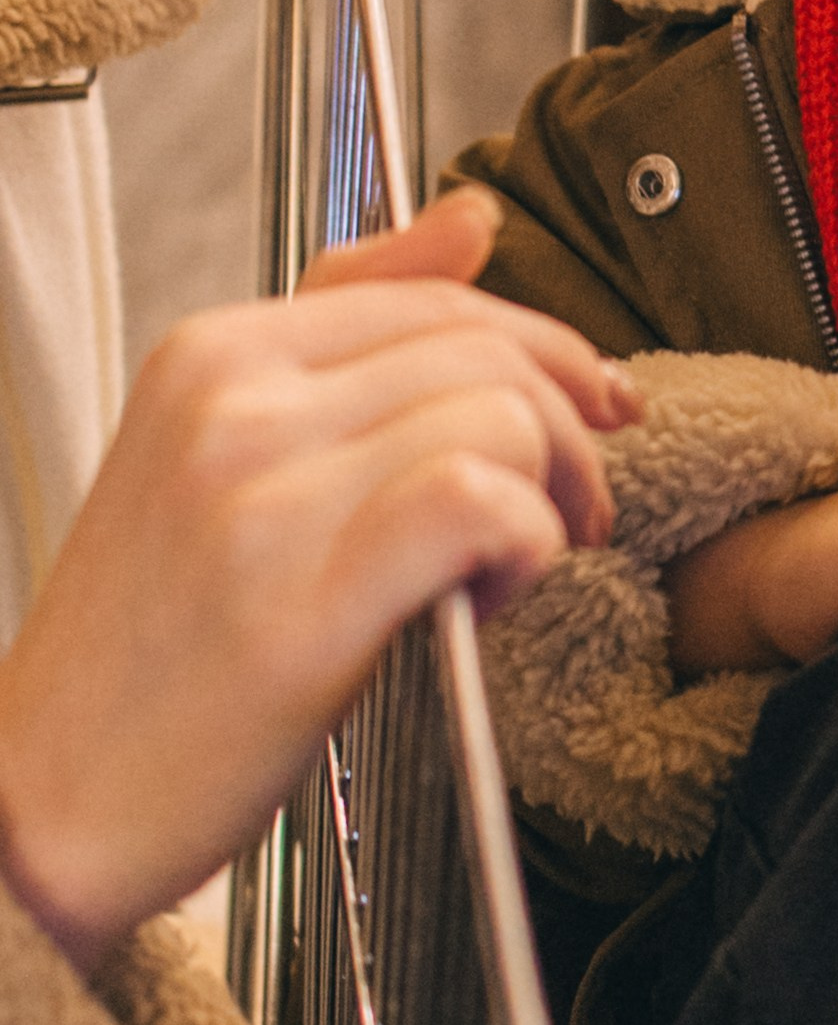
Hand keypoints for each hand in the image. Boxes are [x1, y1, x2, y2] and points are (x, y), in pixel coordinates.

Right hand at [0, 191, 639, 971]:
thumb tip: (476, 221)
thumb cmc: (151, 653)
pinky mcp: (298, 599)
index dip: (546, 350)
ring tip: (511, 569)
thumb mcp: (228, 460)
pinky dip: (524, 546)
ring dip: (550, 499)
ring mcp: (258, 493)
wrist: (42, 803)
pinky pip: (478, 502)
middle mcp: (231, 398)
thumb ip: (353, 337)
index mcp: (213, 353)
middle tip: (575, 508)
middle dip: (569, 429)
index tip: (596, 406)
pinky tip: (488, 598)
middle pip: (483, 351)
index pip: (433, 296)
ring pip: (498, 419)